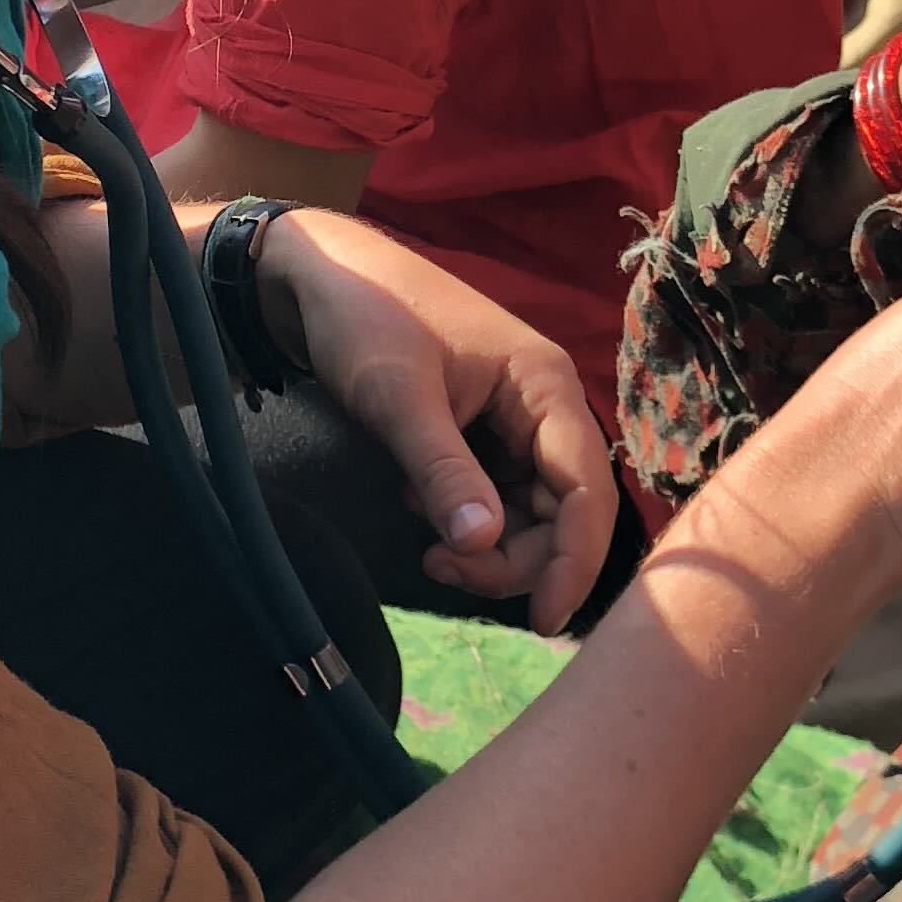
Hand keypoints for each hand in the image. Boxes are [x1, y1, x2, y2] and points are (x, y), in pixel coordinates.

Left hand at [263, 207, 617, 629]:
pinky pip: (495, 498)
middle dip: (512, 558)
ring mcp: (513, 420)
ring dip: (485, 544)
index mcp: (545, 385)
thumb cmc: (363, 320)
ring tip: (422, 540)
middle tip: (439, 567)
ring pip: (527, 513)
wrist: (314, 278)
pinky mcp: (481, 433)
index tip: (539, 623)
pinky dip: (463, 519)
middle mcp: (543, 404)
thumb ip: (444, 472)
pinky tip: (415, 504)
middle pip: (561, 513)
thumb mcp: (399, 401)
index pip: (586, 491)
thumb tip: (483, 545)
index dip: (572, 562)